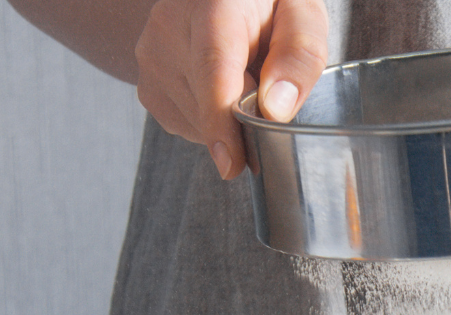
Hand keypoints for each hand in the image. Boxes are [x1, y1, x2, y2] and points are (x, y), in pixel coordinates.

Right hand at [135, 0, 328, 179]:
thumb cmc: (266, 2)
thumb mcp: (301, 13)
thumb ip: (299, 54)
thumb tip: (276, 109)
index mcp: (212, 4)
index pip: (213, 69)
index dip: (222, 121)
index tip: (231, 164)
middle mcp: (170, 28)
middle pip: (211, 107)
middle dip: (247, 118)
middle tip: (262, 83)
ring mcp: (152, 60)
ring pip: (201, 126)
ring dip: (230, 120)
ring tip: (238, 75)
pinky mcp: (149, 90)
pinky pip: (190, 129)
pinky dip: (213, 123)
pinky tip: (220, 88)